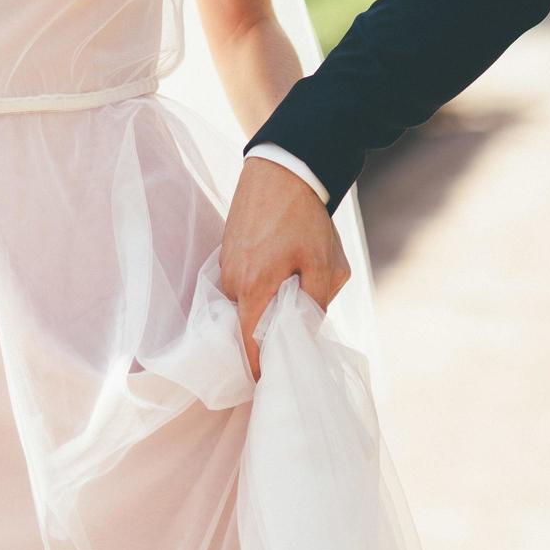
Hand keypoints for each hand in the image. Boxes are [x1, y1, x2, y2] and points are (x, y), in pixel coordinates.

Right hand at [221, 156, 350, 378]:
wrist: (281, 170)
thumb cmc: (304, 217)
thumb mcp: (325, 264)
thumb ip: (317, 302)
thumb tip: (307, 329)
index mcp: (252, 289)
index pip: (248, 343)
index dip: (259, 365)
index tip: (269, 379)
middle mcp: (230, 282)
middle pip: (246, 323)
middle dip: (268, 330)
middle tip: (295, 328)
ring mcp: (224, 266)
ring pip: (244, 302)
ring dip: (265, 303)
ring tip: (292, 288)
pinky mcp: (226, 252)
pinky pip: (241, 282)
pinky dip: (258, 286)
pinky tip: (280, 269)